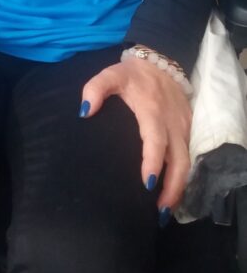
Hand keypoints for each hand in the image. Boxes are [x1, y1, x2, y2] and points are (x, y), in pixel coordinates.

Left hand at [80, 54, 191, 211]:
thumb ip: (96, 88)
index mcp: (152, 111)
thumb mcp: (111, 74)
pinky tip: (171, 193)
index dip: (154, 162)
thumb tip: (84, 111)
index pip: (156, 140)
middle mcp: (172, 123)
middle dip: (172, 187)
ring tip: (165, 211)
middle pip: (179, 160)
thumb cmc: (133, 73)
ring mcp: (183, 128)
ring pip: (186, 163)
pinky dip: (182, 178)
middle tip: (160, 211)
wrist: (161, 61)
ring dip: (179, 187)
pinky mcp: (188, 131)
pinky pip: (188, 158)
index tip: (148, 183)